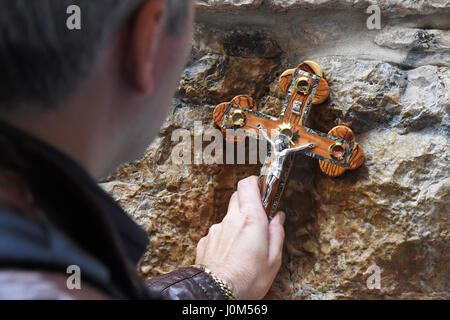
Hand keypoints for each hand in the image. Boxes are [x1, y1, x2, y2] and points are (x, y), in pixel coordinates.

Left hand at [195, 176, 284, 299]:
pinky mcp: (205, 241)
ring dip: (236, 223)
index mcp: (251, 219)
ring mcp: (216, 229)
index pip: (247, 185)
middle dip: (247, 202)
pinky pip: (218, 233)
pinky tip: (230, 254)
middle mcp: (231, 219)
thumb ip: (277, 234)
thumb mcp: (273, 259)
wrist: (217, 293)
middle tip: (258, 218)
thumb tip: (278, 219)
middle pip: (237, 197)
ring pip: (228, 217)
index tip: (262, 189)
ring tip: (244, 246)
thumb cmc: (248, 279)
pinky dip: (225, 238)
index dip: (255, 183)